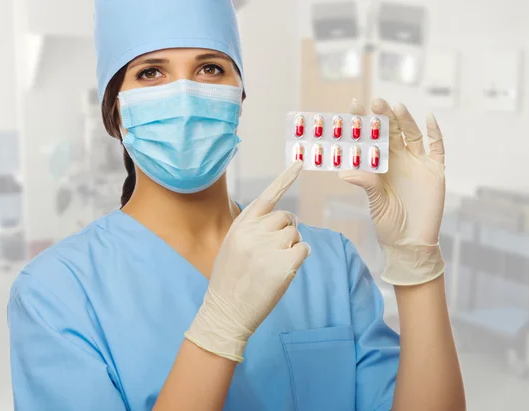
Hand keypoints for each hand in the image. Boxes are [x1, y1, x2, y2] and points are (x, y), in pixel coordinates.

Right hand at [185, 161, 310, 361]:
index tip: (300, 162)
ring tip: (273, 265)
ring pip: (296, 234)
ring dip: (291, 248)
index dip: (285, 178)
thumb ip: (252, 230)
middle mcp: (254, 232)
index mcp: (241, 226)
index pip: (267, 196)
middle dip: (287, 231)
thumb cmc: (229, 280)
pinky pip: (304, 250)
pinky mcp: (283, 264)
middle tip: (276, 251)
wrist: (225, 311)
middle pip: (287, 217)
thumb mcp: (232, 246)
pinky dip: (299, 259)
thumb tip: (281, 222)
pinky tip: (283, 271)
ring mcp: (269, 247)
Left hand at [340, 99, 445, 285]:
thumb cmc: (388, 223)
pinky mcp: (434, 171)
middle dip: (384, 116)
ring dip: (405, 120)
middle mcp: (398, 160)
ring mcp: (417, 163)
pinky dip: (435, 132)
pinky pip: (437, 147)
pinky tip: (429, 118)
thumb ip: (366, 184)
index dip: (363, 122)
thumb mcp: (375, 203)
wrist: (410, 241)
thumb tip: (344, 172)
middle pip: (391, 131)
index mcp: (380, 165)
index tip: (353, 105)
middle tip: (375, 102)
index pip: (370, 138)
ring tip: (396, 107)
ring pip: (412, 134)